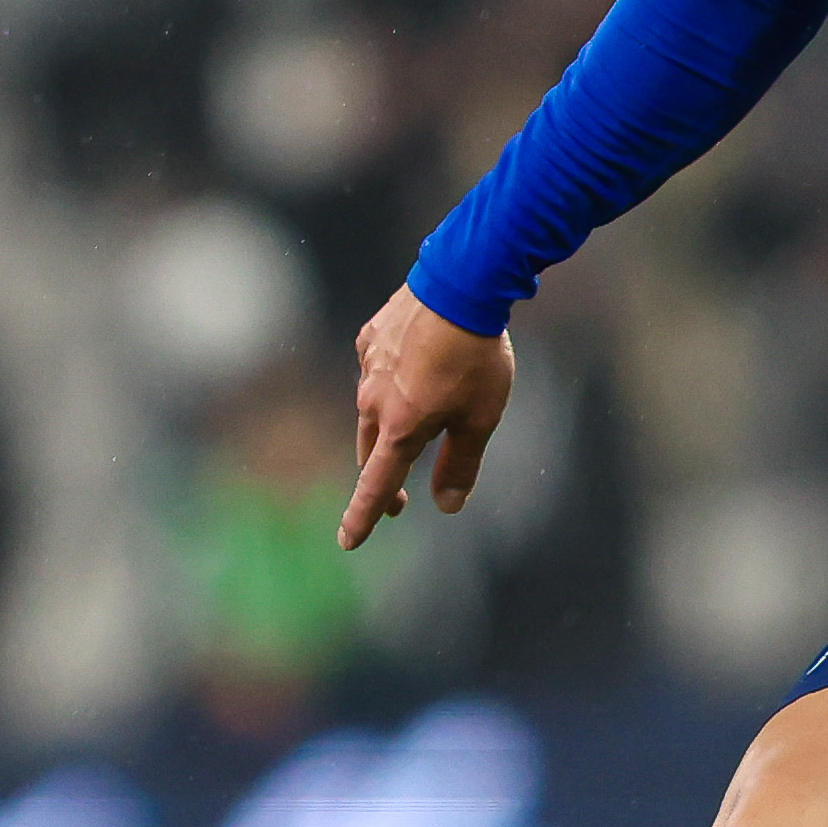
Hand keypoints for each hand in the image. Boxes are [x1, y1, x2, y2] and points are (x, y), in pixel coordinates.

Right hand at [343, 287, 513, 546]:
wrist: (460, 284)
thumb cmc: (475, 357)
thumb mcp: (479, 419)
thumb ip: (460, 465)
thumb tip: (446, 506)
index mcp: (400, 427)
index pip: (376, 484)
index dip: (362, 516)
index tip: (348, 541)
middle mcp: (374, 400)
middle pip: (371, 451)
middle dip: (383, 477)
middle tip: (400, 502)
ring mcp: (368, 367)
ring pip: (371, 410)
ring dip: (389, 427)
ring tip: (422, 423)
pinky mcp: (370, 337)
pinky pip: (376, 371)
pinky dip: (391, 382)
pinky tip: (416, 371)